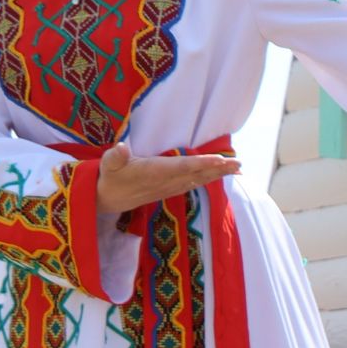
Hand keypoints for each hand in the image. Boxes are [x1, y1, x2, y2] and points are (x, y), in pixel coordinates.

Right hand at [95, 142, 238, 214]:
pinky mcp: (171, 190)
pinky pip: (194, 184)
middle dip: (218, 169)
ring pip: (199, 179)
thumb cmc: (109, 177)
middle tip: (239, 164)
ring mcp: (170, 187)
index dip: (201, 163)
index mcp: (154, 172)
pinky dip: (209, 178)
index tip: (219, 160)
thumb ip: (115, 157)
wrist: (108, 199)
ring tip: (237, 168)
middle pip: (197, 174)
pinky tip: (220, 175)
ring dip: (218, 174)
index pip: (182, 167)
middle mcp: (167, 181)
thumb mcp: (107, 165)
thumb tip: (121, 148)